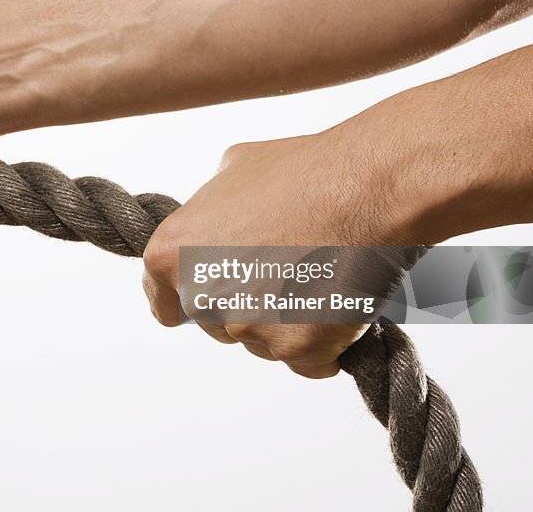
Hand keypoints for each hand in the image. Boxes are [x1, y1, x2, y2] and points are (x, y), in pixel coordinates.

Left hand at [141, 132, 414, 378]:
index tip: (216, 294)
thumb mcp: (233, 169)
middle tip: (285, 271)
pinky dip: (325, 344)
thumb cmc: (304, 171)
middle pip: (217, 324)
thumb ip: (210, 207)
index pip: (165, 302)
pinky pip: (307, 362)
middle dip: (247, 306)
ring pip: (263, 343)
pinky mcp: (295, 349)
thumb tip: (213, 218)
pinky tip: (340, 303)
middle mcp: (202, 295)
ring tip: (319, 276)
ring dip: (287, 324)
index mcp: (172, 252)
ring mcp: (248, 327)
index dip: (192, 298)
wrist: (367, 188)